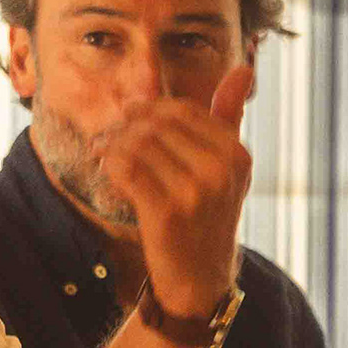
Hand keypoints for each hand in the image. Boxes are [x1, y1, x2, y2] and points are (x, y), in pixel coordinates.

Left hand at [98, 63, 252, 321]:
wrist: (198, 281)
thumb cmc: (208, 217)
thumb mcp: (228, 168)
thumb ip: (231, 116)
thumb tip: (245, 67)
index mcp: (237, 156)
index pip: (184, 111)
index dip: (151, 109)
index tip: (130, 117)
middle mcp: (221, 172)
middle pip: (158, 123)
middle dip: (127, 123)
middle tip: (108, 131)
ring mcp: (195, 194)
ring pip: (138, 143)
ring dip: (112, 142)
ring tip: (102, 148)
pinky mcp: (165, 214)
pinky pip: (126, 169)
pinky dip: (109, 163)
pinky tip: (104, 167)